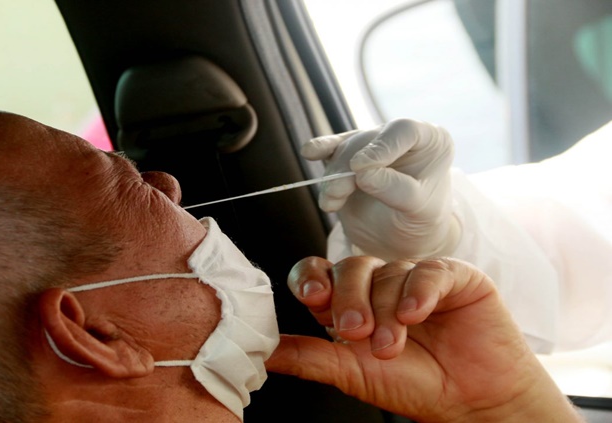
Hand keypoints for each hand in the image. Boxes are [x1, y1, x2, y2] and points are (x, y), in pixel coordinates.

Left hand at [266, 256, 581, 422]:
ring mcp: (414, 277)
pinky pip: (428, 270)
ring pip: (387, 272)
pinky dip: (419, 291)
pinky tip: (417, 314)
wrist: (475, 402)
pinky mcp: (453, 276)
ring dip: (386, 310)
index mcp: (350, 302)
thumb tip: (263, 353)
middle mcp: (379, 285)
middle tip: (357, 333)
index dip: (312, 278)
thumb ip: (309, 357)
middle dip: (350, 300)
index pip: (319, 273)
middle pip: (350, 269)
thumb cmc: (416, 386)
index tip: (313, 297)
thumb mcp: (352, 373)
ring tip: (393, 346)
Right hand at [301, 119, 460, 258]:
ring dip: (333, 176)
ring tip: (330, 203)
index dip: (381, 146)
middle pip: (368, 139)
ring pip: (346, 149)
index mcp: (431, 141)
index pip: (404, 130)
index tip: (360, 168)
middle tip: (337, 194)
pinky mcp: (350, 156)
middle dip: (347, 168)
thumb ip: (396, 189)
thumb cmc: (420, 222)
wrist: (402, 238)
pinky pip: (333, 147)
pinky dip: (320, 150)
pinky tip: (310, 152)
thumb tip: (362, 172)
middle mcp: (401, 136)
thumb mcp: (419, 211)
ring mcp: (373, 144)